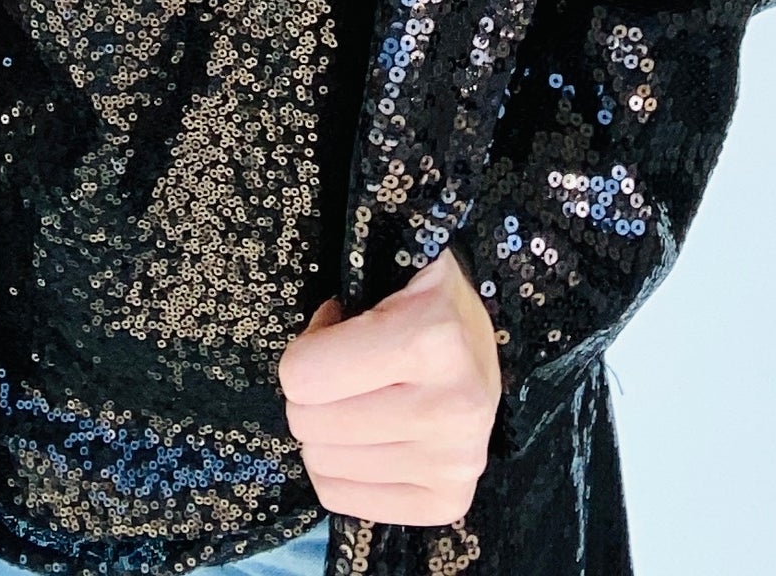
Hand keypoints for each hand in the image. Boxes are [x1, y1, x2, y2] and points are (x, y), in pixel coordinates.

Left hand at [278, 244, 501, 526]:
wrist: (478, 339)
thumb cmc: (420, 299)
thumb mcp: (380, 275)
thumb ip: (335, 313)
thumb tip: (297, 370)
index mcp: (433, 338)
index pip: (304, 376)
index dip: (305, 349)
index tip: (334, 328)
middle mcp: (451, 408)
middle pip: (309, 424)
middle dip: (313, 393)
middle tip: (346, 367)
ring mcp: (455, 462)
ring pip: (322, 465)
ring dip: (329, 431)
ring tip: (363, 397)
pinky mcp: (449, 501)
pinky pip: (342, 499)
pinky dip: (341, 469)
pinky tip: (369, 437)